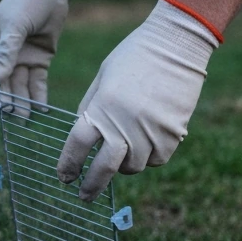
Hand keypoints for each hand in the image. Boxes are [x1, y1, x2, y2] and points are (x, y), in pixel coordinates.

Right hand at [0, 0, 76, 115]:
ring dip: (23, 100)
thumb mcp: (14, 25)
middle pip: (3, 82)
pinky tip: (42, 108)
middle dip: (7, 98)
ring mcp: (22, 58)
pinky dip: (39, 94)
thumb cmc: (25, 1)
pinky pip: (37, 81)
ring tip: (26, 118)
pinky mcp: (39, 59)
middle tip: (12, 115)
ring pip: (20, 84)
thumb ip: (6, 52)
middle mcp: (4, 54)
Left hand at [58, 0, 219, 200]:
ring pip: (133, 166)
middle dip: (92, 186)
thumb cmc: (134, 57)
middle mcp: (125, 123)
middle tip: (84, 196)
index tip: (65, 177)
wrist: (176, 44)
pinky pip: (157, 159)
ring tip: (124, 150)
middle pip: (104, 168)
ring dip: (125, 164)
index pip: (77, 145)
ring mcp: (151, 131)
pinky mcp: (174, 133)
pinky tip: (148, 141)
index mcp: (102, 107)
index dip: (68, 164)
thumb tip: (85, 140)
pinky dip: (150, 156)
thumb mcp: (103, 78)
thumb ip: (91, 108)